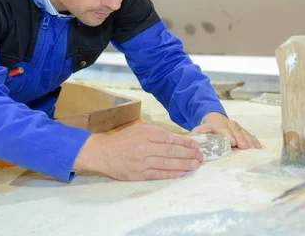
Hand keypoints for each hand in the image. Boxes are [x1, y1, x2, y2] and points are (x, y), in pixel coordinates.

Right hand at [73, 124, 202, 180]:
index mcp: (146, 134)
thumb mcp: (139, 129)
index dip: (185, 142)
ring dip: (184, 164)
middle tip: (200, 156)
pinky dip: (171, 174)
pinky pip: (158, 174)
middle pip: (171, 151)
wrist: (103, 153)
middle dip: (188, 154)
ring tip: (195, 165)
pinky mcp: (139, 174)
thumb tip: (176, 138)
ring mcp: (142, 162)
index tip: (196, 145)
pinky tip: (181, 173)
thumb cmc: (123, 140)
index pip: (170, 138)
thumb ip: (156, 133)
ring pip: (167, 163)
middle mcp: (145, 148)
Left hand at [192, 112, 261, 148]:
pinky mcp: (243, 131)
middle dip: (241, 139)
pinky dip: (254, 140)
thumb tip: (194, 137)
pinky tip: (258, 147)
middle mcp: (229, 124)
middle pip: (236, 132)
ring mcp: (237, 127)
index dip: (228, 135)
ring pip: (244, 133)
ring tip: (254, 149)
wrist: (216, 119)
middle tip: (245, 147)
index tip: (232, 142)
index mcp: (218, 125)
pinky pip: (249, 135)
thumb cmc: (209, 128)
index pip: (223, 129)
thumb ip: (198, 133)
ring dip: (249, 141)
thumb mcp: (201, 129)